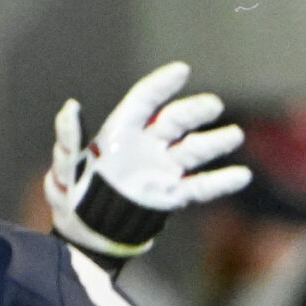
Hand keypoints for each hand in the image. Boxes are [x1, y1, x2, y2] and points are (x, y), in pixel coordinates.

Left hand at [46, 63, 250, 258]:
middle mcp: (147, 146)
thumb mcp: (64, 169)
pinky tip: (241, 175)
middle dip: (195, 111)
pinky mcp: (173, 194)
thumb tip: (71, 107)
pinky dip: (221, 181)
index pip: (145, 101)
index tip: (182, 70)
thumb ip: (70, 140)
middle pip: (176, 121)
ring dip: (215, 142)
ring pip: (194, 150)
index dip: (162, 84)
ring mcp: (163, 169)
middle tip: (213, 106)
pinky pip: (200, 186)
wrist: (89, 235)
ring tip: (234, 135)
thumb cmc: (72, 198)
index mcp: (120, 134)